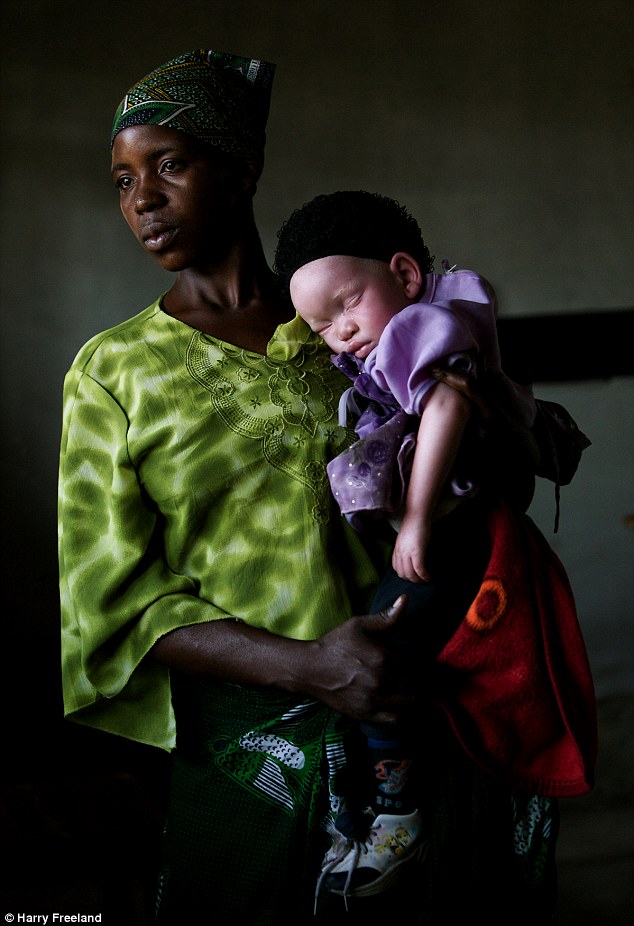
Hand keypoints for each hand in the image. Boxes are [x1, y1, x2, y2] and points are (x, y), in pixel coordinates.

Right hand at [304, 595, 415, 725]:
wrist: (309, 669)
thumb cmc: (334, 644)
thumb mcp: (358, 625)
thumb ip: (385, 617)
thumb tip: (405, 599)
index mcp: (383, 658)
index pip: (418, 663)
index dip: (424, 662)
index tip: (421, 661)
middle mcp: (382, 681)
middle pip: (419, 684)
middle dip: (422, 679)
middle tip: (420, 674)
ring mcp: (375, 700)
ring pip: (411, 702)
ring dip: (415, 695)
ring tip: (411, 687)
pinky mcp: (367, 715)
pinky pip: (397, 720)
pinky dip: (403, 713)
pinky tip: (400, 703)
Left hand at [391, 515, 431, 582]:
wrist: (417, 516)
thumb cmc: (414, 525)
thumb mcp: (405, 539)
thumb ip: (405, 549)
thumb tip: (411, 557)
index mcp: (396, 550)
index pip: (396, 568)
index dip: (405, 575)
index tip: (413, 576)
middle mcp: (399, 553)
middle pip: (403, 574)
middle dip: (412, 580)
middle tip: (421, 580)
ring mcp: (407, 553)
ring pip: (410, 574)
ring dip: (419, 580)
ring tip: (426, 579)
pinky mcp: (417, 552)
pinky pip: (419, 569)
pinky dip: (424, 576)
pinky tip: (429, 577)